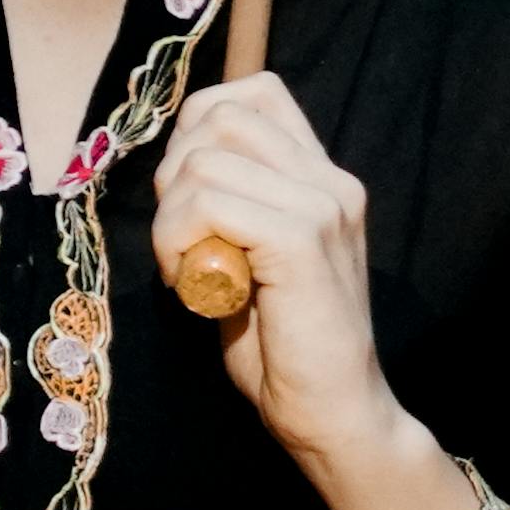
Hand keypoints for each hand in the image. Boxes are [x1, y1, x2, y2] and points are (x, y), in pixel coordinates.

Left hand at [157, 81, 485, 509]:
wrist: (337, 415)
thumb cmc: (286, 351)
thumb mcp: (251, 258)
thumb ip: (231, 204)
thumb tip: (177, 167)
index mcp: (323, 178)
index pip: (252, 94)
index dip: (197, 131)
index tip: (188, 198)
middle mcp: (330, 180)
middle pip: (220, 114)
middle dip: (175, 173)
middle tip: (180, 243)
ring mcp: (322, 205)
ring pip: (205, 159)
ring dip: (172, 216)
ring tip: (188, 271)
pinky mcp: (303, 240)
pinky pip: (210, 204)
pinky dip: (180, 241)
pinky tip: (195, 286)